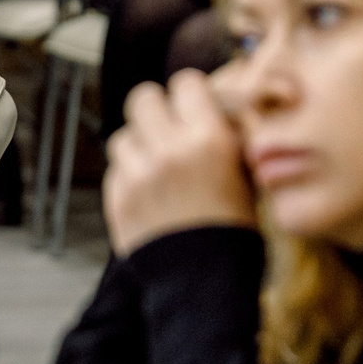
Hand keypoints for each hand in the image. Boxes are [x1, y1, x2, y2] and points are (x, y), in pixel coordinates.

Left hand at [102, 70, 256, 255]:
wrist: (205, 281)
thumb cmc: (235, 229)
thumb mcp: (247, 174)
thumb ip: (226, 135)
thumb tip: (212, 104)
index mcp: (209, 140)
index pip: (185, 83)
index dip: (189, 93)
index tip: (193, 104)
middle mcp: (169, 150)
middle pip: (143, 98)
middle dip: (156, 109)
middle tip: (167, 128)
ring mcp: (138, 174)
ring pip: (123, 135)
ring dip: (139, 146)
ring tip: (158, 167)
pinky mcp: (117, 197)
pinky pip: (115, 169)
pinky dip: (129, 175)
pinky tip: (150, 193)